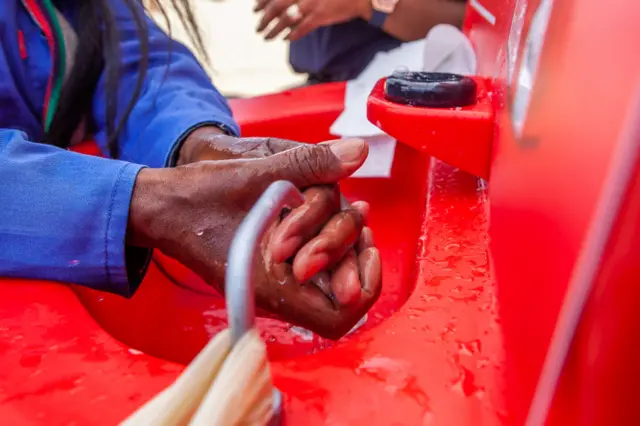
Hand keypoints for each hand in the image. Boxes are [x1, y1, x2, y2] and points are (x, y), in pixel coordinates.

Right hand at [129, 137, 381, 338]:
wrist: (160, 207)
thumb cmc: (197, 197)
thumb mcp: (256, 173)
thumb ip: (311, 164)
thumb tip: (359, 151)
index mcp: (269, 287)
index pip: (340, 316)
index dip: (365, 283)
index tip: (366, 244)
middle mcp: (275, 293)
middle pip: (342, 294)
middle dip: (354, 249)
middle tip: (358, 214)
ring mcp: (273, 282)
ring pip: (330, 274)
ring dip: (341, 237)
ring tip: (343, 205)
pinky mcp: (270, 267)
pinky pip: (314, 262)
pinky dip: (328, 234)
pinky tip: (331, 207)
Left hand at [254, 0, 370, 40]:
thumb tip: (280, 4)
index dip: (262, 1)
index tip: (254, 9)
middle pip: (277, 6)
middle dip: (264, 18)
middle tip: (258, 28)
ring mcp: (312, 4)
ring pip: (287, 19)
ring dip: (274, 29)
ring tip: (267, 37)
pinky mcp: (321, 16)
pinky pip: (302, 28)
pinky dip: (292, 34)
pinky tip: (285, 39)